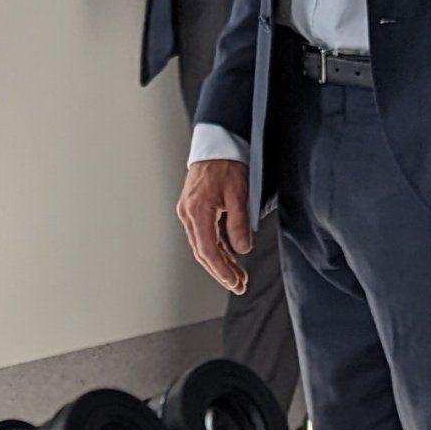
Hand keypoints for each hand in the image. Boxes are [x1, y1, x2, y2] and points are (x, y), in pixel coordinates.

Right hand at [178, 157, 251, 294]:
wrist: (217, 143)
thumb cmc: (228, 164)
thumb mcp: (239, 194)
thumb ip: (239, 224)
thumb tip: (242, 250)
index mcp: (197, 211)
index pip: (208, 250)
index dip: (221, 270)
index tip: (235, 283)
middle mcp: (188, 214)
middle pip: (203, 252)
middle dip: (221, 271)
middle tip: (239, 286)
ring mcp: (189, 212)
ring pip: (203, 245)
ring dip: (220, 262)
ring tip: (238, 276)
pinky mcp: (194, 209)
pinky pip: (204, 235)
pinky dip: (217, 248)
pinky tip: (231, 257)